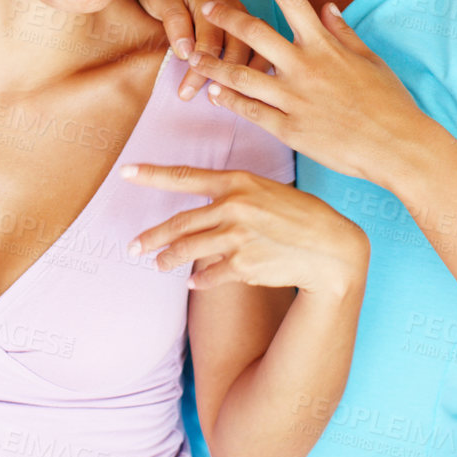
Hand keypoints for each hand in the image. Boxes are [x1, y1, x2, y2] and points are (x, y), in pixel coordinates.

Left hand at [125, 163, 368, 297]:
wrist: (331, 248)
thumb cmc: (301, 215)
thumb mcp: (267, 190)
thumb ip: (234, 194)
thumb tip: (206, 202)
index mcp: (238, 182)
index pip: (185, 176)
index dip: (151, 175)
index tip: (125, 173)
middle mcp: (233, 207)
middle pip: (180, 222)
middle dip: (152, 236)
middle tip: (133, 247)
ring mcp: (237, 237)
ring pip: (188, 250)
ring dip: (169, 259)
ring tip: (158, 264)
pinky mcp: (244, 265)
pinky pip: (210, 275)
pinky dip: (199, 281)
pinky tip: (193, 283)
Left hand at [136, 0, 258, 100]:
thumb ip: (173, 18)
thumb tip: (185, 50)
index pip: (210, 40)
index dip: (200, 68)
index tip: (186, 90)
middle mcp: (234, 9)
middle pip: (237, 48)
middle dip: (222, 78)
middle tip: (207, 102)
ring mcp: (243, 20)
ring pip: (254, 52)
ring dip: (243, 78)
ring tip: (223, 101)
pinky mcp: (245, 30)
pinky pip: (256, 53)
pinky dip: (252, 74)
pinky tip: (240, 93)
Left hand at [184, 0, 431, 183]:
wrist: (398, 147)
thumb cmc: (389, 102)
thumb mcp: (371, 60)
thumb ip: (344, 32)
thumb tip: (328, 6)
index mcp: (324, 45)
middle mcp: (304, 67)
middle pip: (254, 33)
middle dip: (226, 17)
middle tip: (206, 6)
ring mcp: (294, 99)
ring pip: (241, 76)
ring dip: (213, 65)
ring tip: (193, 57)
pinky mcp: (289, 129)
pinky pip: (251, 111)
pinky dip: (230, 101)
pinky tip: (215, 94)